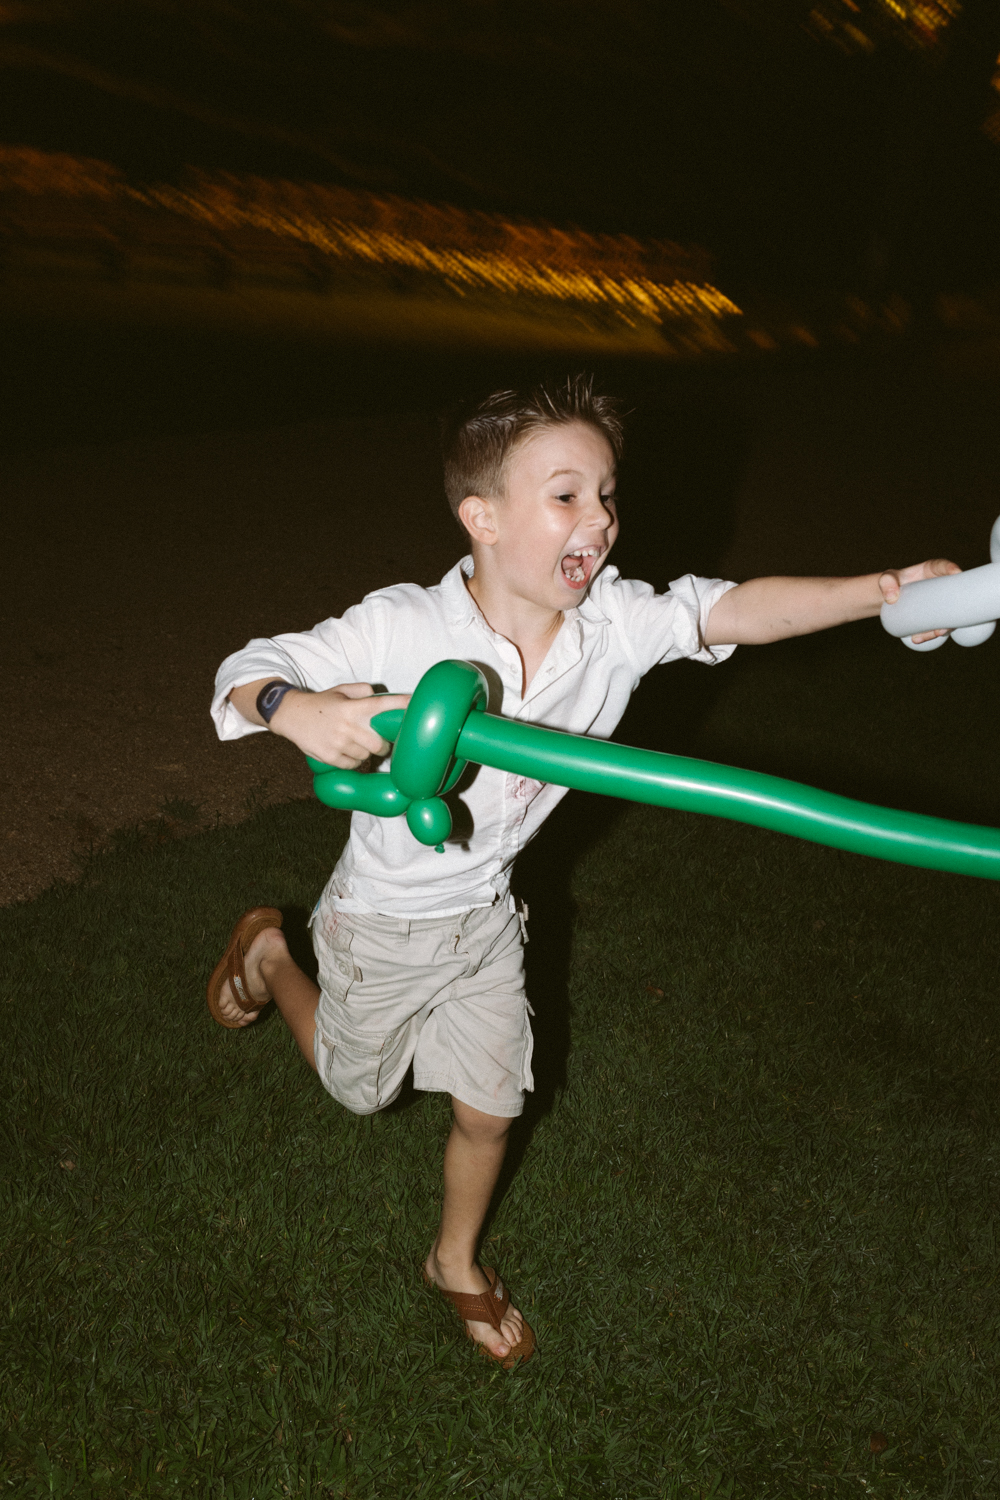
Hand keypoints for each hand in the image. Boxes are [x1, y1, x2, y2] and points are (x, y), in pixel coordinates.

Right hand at [270, 682, 409, 767]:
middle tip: (380, 741)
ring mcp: (338, 743)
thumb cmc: (320, 703)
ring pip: (366, 756)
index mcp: (351, 708)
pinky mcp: (329, 757)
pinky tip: (344, 751)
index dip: (400, 704)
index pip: (381, 705)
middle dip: (383, 745)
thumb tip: (379, 696)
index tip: (414, 703)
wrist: (291, 715)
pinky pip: (352, 764)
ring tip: (355, 743)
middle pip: (379, 743)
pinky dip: (352, 761)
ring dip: (365, 752)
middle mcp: (347, 726)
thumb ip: (362, 691)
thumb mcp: (340, 691)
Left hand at [878, 558, 959, 642]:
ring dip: (946, 626)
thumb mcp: (886, 579)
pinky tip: (918, 639)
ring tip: (934, 633)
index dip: (953, 568)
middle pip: (954, 594)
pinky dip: (930, 634)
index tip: (956, 573)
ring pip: (949, 614)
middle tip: (948, 611)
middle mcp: (942, 585)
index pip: (945, 566)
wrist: (891, 598)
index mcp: (933, 569)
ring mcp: (942, 602)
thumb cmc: (892, 582)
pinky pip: (938, 626)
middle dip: (956, 605)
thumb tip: (892, 599)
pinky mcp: (937, 616)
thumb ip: (886, 583)